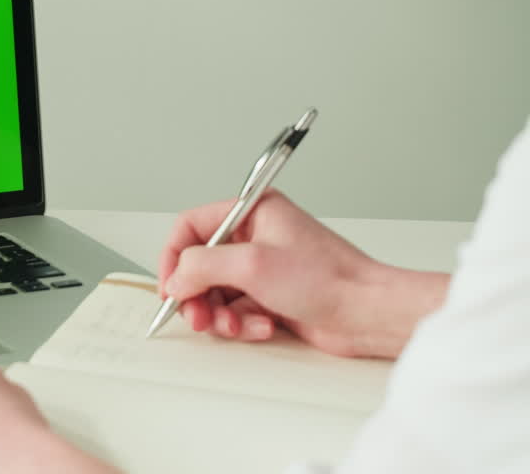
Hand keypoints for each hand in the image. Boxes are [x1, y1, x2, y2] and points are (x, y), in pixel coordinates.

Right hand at [159, 189, 446, 358]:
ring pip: (215, 293)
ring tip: (235, 326)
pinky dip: (243, 323)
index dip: (174, 256)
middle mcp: (254, 237)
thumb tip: (175, 278)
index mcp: (251, 212)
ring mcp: (262, 268)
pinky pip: (236, 311)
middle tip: (198, 317)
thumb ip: (202, 266)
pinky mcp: (269, 296)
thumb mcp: (252, 264)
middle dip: (196, 295)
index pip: (191, 227)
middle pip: (199, 264)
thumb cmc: (329, 278)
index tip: (170, 286)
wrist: (368, 313)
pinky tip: (264, 326)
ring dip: (220, 314)